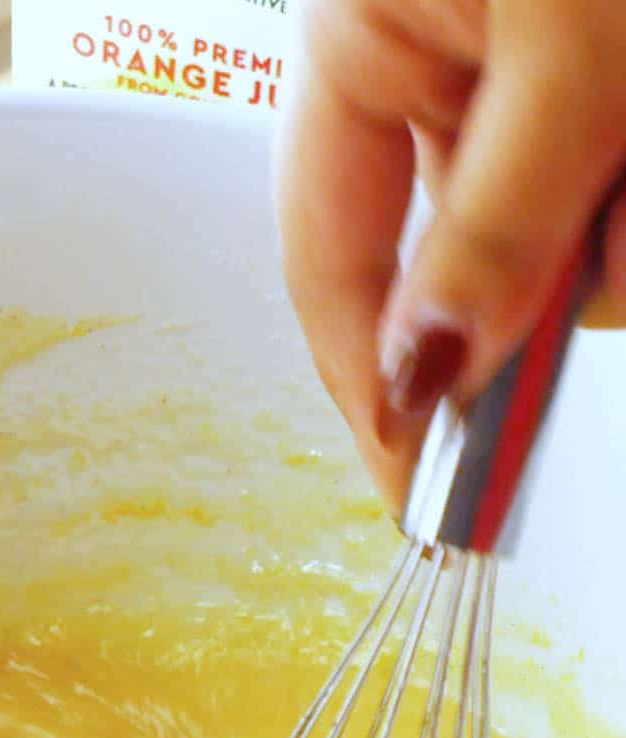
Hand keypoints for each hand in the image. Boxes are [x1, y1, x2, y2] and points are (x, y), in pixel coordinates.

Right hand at [276, 0, 625, 509]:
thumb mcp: (578, 49)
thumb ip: (499, 223)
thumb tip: (426, 380)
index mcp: (361, 51)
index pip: (331, 263)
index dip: (370, 389)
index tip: (419, 497)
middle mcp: (428, 77)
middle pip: (460, 264)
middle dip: (554, 280)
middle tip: (620, 218)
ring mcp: (519, 87)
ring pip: (555, 244)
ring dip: (623, 231)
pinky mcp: (590, 92)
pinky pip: (602, 207)